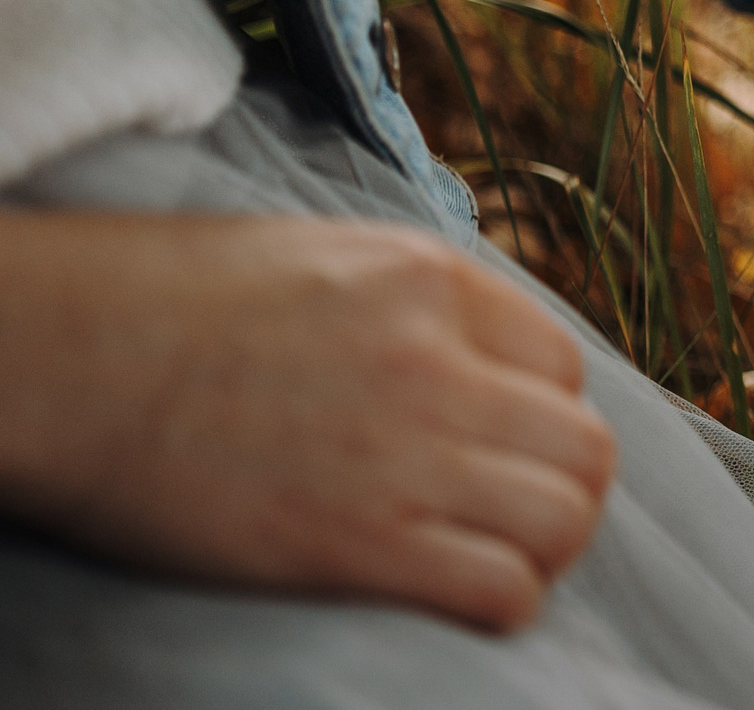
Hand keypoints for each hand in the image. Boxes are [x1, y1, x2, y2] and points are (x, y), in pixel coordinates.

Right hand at [0, 211, 615, 632]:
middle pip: (584, 444)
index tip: (508, 442)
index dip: (545, 410)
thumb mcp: (325, 255)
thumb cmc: (170, 302)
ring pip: (562, 515)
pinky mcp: (355, 541)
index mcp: (430, 283)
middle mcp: (436, 363)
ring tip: (510, 557)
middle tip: (526, 510)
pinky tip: (476, 600)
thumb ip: (416, 300)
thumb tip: (479, 350)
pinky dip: (508, 602)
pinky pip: (499, 585)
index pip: (561, 363)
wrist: (66, 358)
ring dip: (551, 547)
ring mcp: (403, 453)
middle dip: (569, 484)